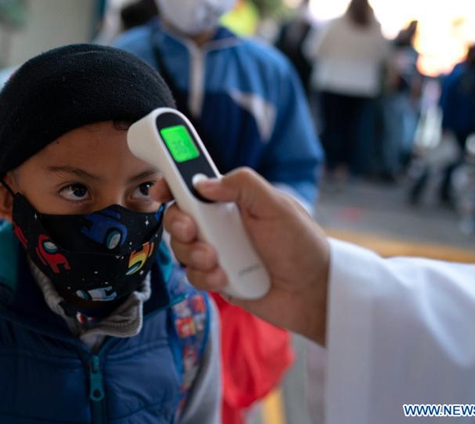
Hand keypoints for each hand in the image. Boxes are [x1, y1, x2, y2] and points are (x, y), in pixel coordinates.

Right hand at [151, 168, 330, 345]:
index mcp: (232, 201)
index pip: (193, 187)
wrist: (312, 292)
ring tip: (217, 260)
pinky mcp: (216, 280)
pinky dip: (204, 277)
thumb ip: (242, 186)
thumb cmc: (301, 245)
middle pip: (177, 217)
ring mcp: (216, 253)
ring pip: (181, 249)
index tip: (161, 190)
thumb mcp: (276, 205)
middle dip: (178, 223)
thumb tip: (204, 184)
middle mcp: (219, 225)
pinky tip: (225, 278)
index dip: (172, 184)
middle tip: (192, 229)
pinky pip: (193, 277)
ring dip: (193, 253)